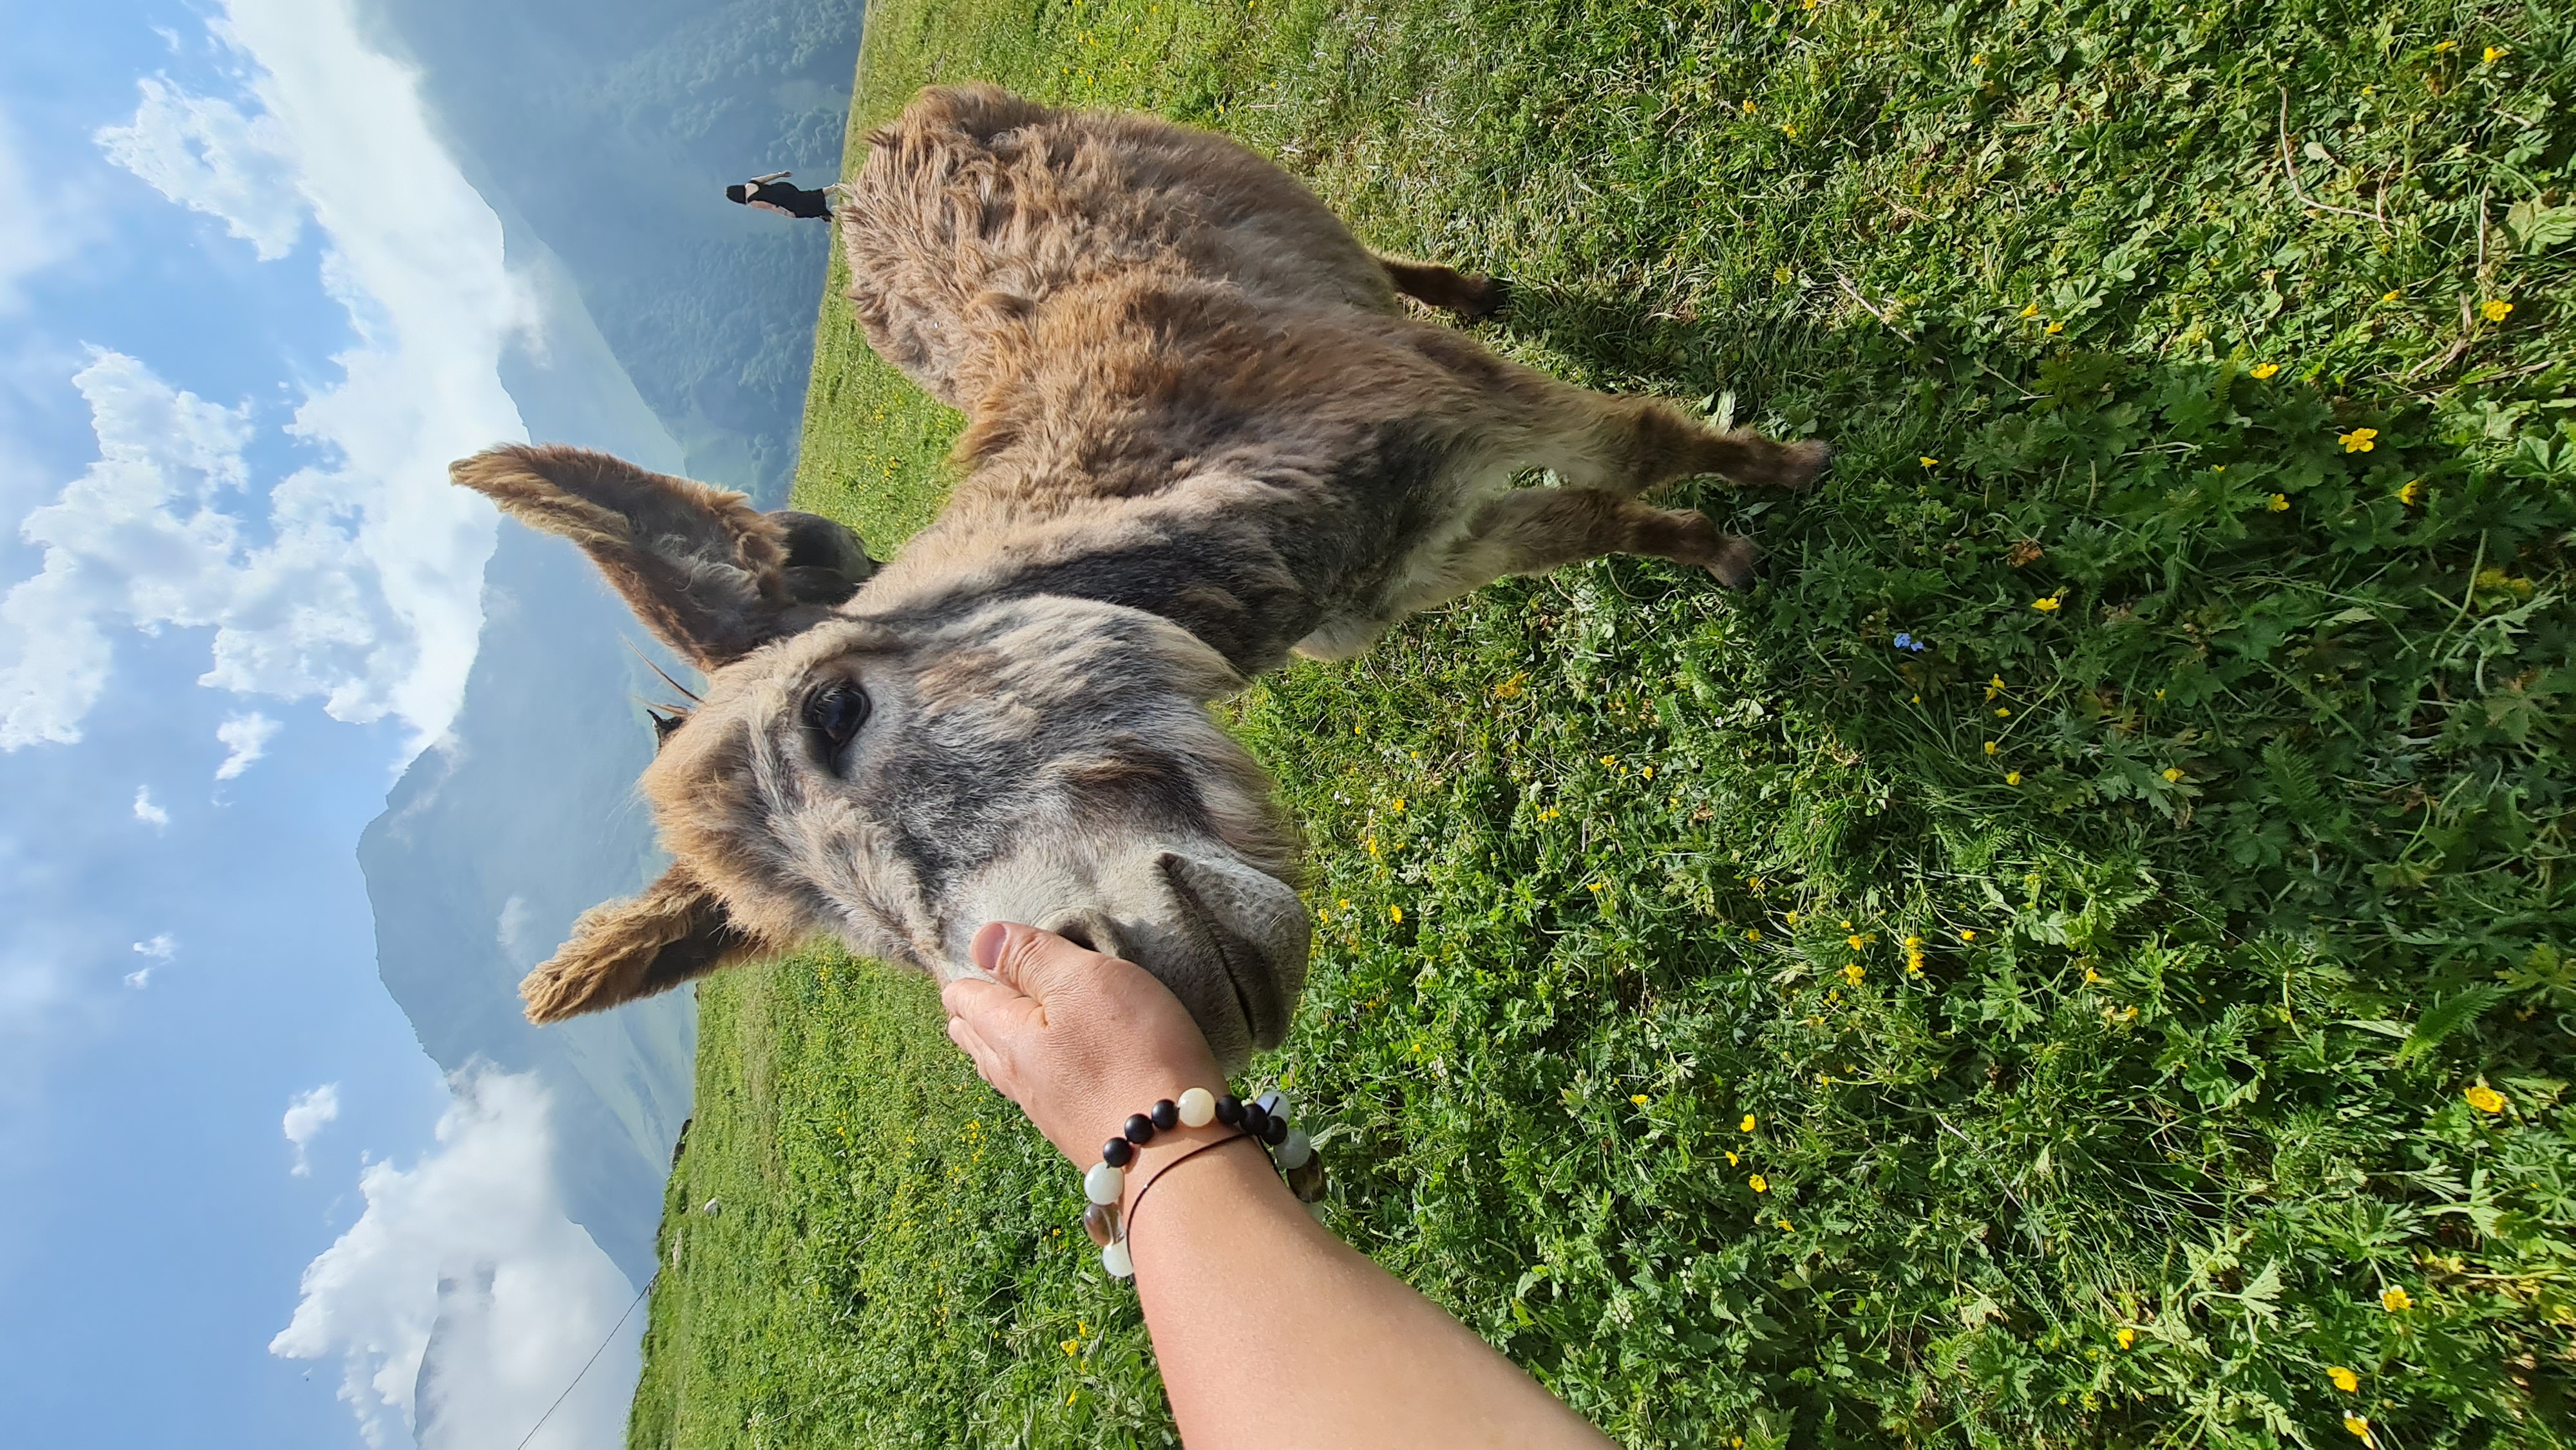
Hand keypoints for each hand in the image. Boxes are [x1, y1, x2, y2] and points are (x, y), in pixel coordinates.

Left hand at [942, 922, 1226, 1165]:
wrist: (1173, 1151)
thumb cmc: (1132, 1054)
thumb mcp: (1084, 982)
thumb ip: (1031, 957)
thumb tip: (980, 939)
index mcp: (1006, 1034)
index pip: (965, 997)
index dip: (974, 970)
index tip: (993, 954)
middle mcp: (1016, 1076)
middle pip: (976, 1037)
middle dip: (979, 1007)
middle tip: (995, 982)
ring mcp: (1045, 1109)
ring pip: (1005, 1067)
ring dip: (1004, 1040)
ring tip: (1014, 1019)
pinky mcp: (1077, 1128)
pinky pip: (1040, 1089)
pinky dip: (1037, 1066)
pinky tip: (1057, 1065)